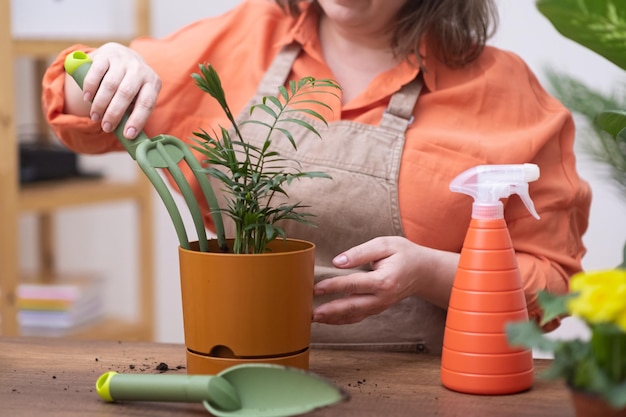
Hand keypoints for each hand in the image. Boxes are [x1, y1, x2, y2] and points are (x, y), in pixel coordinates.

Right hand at [64, 42, 161, 138]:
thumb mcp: (137, 97)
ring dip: (100, 103)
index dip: (138, 120)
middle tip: (106, 127)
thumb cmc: (130, 86)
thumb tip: (129, 139)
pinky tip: (87, 98)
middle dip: (114, 113)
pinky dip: (90, 87)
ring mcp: (123, 60)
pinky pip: (96, 72)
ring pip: (110, 84)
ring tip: (95, 117)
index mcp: (153, 82)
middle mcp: (140, 69)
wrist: (121, 56)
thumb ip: (133, 113)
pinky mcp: (106, 54)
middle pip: (126, 93)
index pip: (147, 103)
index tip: (128, 135)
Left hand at [311, 236, 457, 324]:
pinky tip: (326, 319)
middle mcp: (382, 298)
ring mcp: (380, 306)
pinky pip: (357, 317)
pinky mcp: (377, 309)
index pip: (354, 285)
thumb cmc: (403, 254)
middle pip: (352, 307)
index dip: (334, 286)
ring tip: (312, 318)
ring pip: (353, 316)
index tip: (316, 288)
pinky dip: (341, 320)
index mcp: (384, 280)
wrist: (423, 272)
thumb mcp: (384, 245)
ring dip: (332, 318)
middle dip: (330, 311)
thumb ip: (360, 253)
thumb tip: (338, 262)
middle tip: (310, 312)